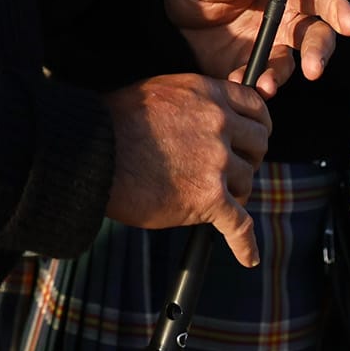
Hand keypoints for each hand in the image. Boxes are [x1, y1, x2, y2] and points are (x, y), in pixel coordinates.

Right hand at [102, 75, 272, 264]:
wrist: (91, 152)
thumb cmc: (113, 124)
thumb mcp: (160, 93)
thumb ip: (194, 103)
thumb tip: (209, 121)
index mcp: (207, 94)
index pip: (255, 107)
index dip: (258, 126)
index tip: (253, 138)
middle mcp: (218, 124)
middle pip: (258, 145)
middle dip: (247, 159)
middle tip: (230, 172)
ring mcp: (216, 162)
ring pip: (246, 182)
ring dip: (234, 193)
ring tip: (211, 201)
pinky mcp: (208, 198)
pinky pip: (239, 226)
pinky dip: (244, 244)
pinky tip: (248, 257)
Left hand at [161, 0, 349, 95]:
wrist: (171, 25)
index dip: (338, 8)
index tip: (349, 25)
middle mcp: (283, 20)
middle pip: (317, 36)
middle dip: (320, 53)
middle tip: (313, 70)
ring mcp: (271, 49)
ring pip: (291, 65)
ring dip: (281, 76)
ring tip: (265, 85)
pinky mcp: (255, 72)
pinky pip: (264, 82)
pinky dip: (256, 87)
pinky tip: (241, 87)